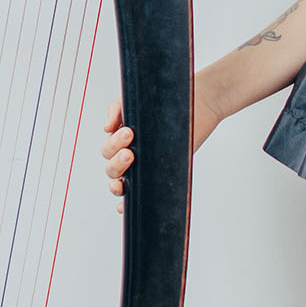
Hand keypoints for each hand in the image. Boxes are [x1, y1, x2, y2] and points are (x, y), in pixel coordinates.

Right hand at [102, 76, 223, 213]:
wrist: (199, 102)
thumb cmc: (165, 100)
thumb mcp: (135, 99)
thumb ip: (116, 108)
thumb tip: (106, 127)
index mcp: (122, 140)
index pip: (108, 150)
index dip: (114, 145)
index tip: (129, 133)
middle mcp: (131, 155)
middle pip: (111, 169)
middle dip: (117, 162)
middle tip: (131, 152)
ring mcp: (144, 167)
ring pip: (121, 183)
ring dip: (117, 184)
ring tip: (125, 179)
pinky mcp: (160, 175)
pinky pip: (139, 194)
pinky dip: (126, 204)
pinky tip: (123, 207)